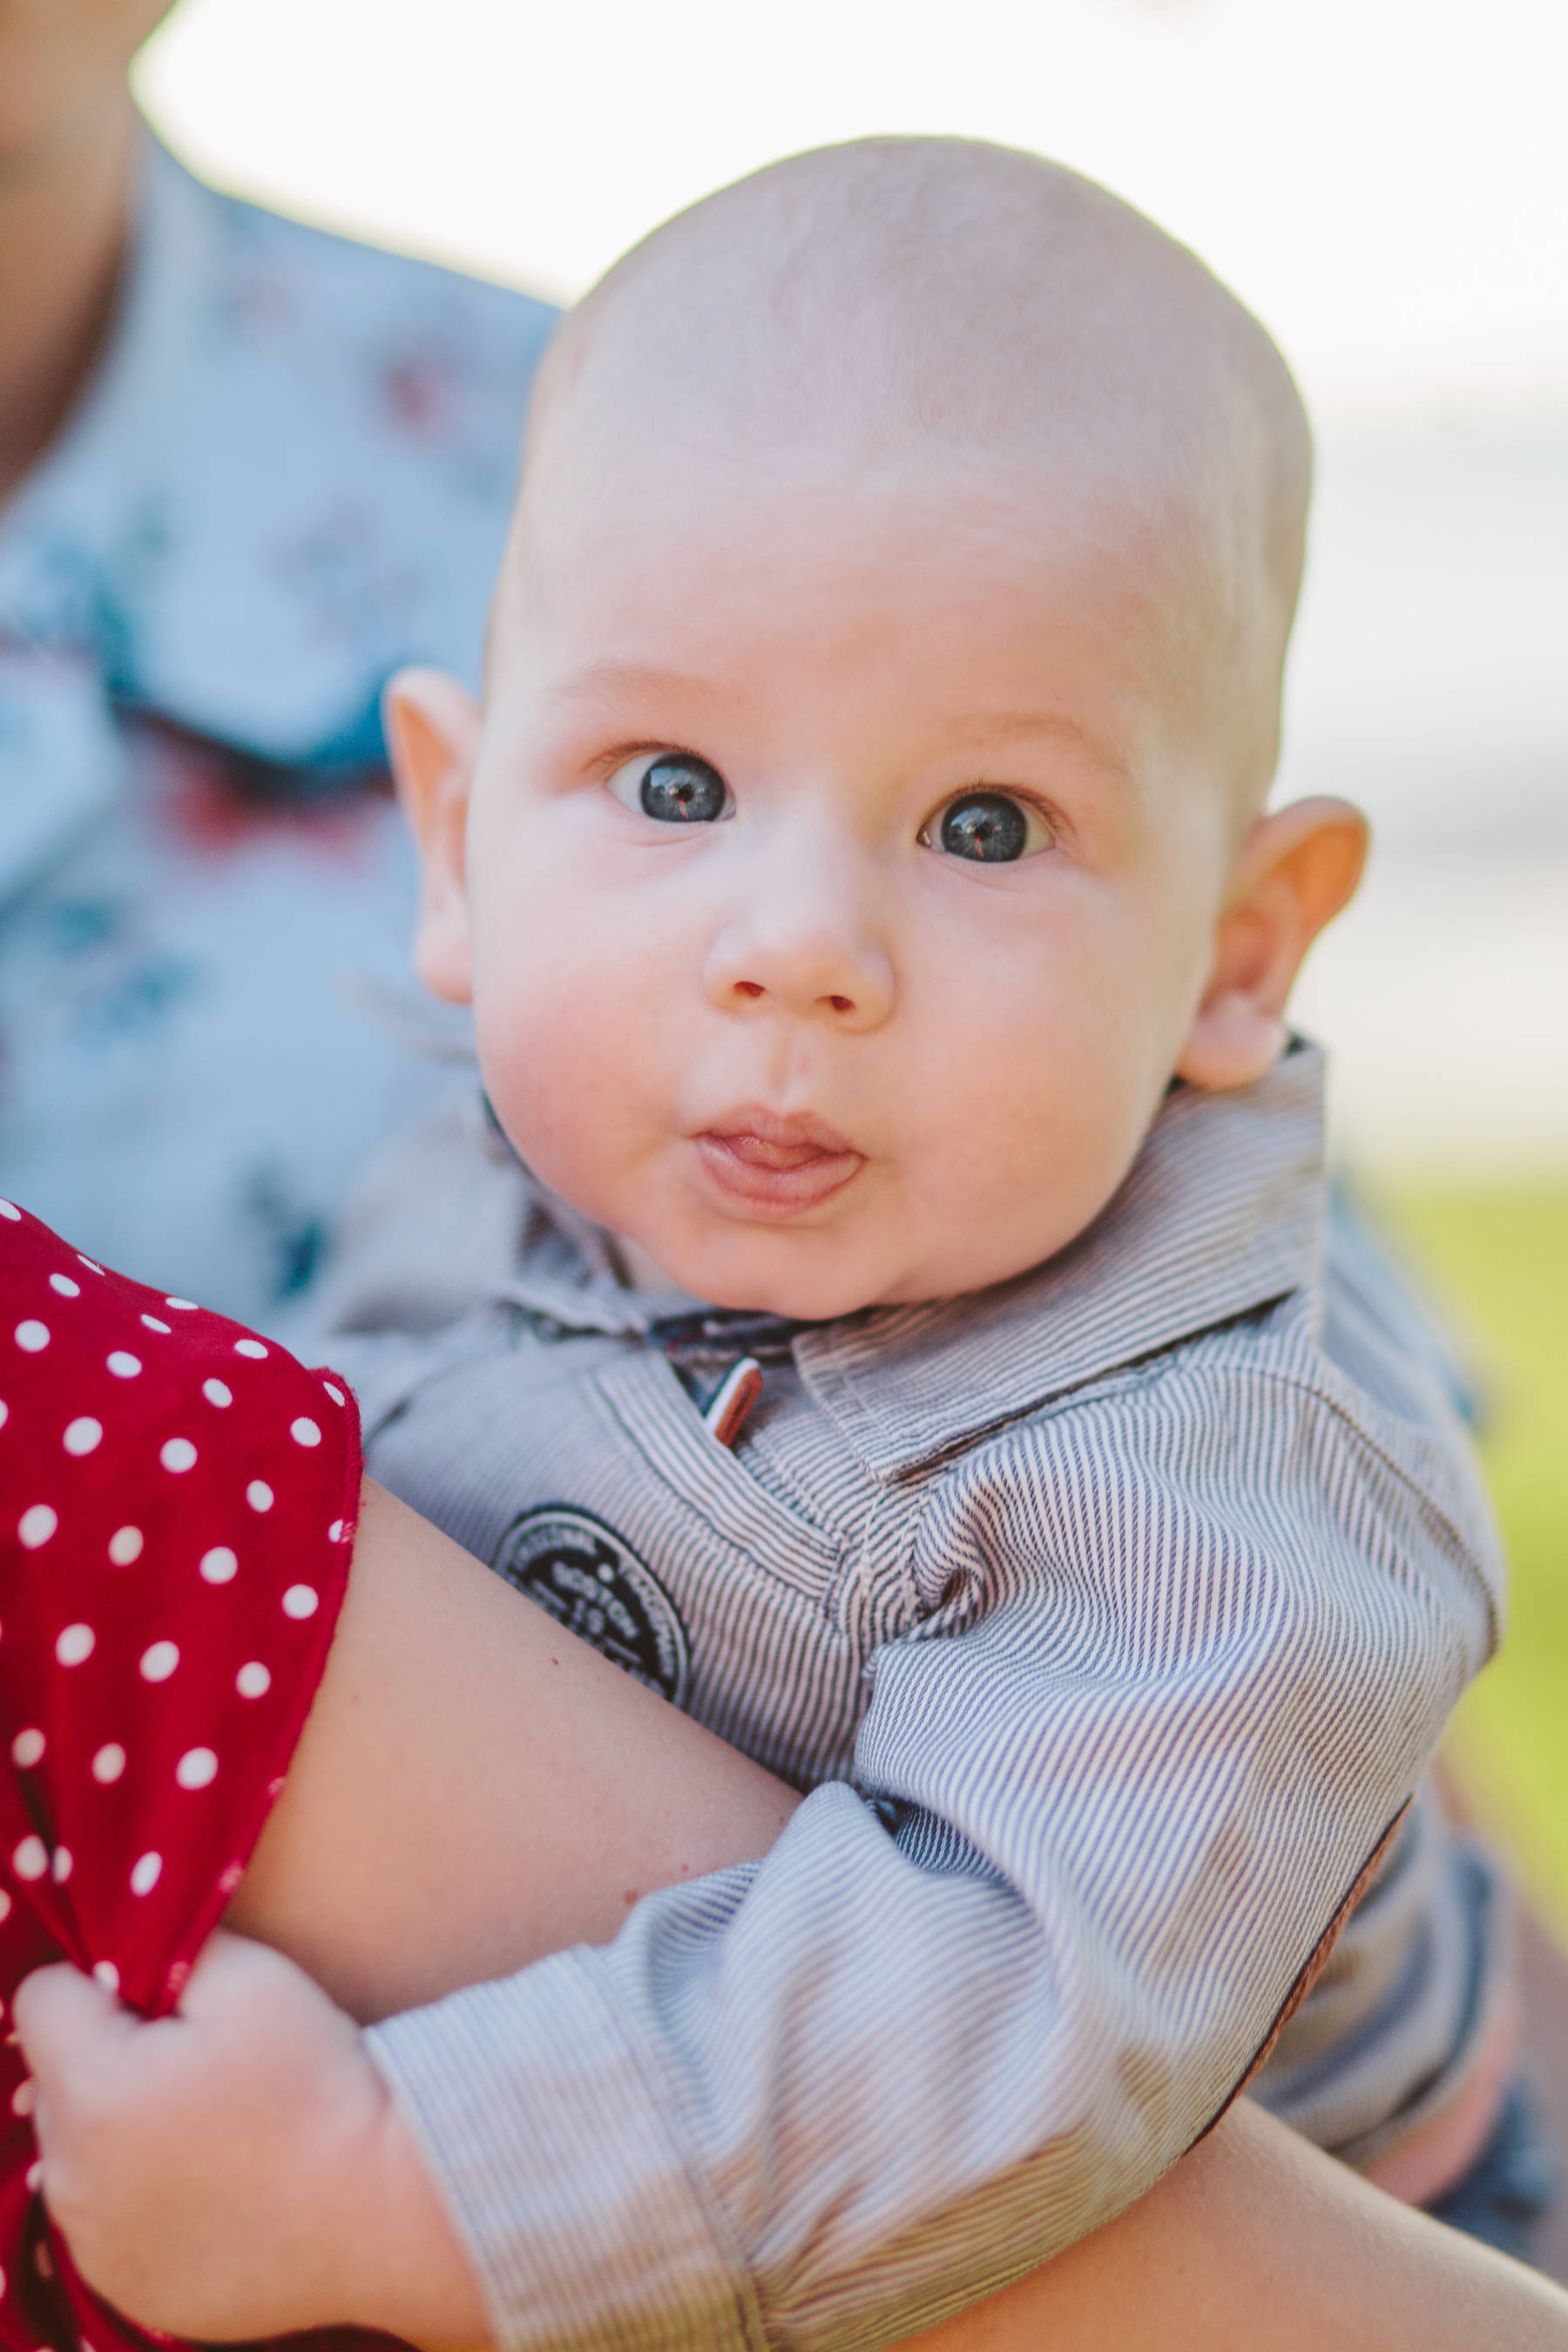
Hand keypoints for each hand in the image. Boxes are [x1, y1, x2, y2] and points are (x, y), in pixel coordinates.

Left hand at [14, 1930, 490, 2345]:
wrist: (381, 2206)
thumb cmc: (318, 2080)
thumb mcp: (252, 1976)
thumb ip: (166, 1946)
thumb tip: (112, 1951)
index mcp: (92, 2091)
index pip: (42, 1998)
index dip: (101, 1984)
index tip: (166, 2000)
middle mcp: (71, 2177)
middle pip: (56, 2079)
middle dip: (107, 2058)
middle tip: (199, 2065)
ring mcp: (94, 2243)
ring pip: (77, 2149)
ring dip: (120, 2128)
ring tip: (210, 2127)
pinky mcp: (123, 2284)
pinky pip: (104, 2216)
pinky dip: (140, 2195)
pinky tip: (210, 2183)